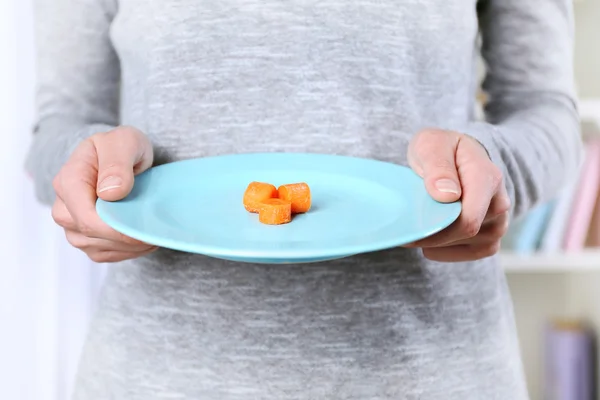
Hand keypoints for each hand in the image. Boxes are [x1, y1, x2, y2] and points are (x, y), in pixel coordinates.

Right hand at [51, 126, 157, 262]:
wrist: (123, 158)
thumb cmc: (123, 148)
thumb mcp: (125, 142)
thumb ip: (117, 162)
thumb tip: (110, 192)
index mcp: (69, 180)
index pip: (85, 217)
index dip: (115, 228)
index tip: (143, 226)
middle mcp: (64, 206)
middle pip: (90, 235)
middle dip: (126, 237)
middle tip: (155, 229)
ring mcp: (72, 225)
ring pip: (97, 248)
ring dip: (129, 246)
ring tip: (152, 231)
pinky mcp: (85, 238)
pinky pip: (104, 254)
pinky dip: (127, 251)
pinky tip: (144, 238)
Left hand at [404, 129, 510, 261]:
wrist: (454, 156)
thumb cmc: (440, 149)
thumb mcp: (431, 145)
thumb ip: (438, 166)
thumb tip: (447, 195)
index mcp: (487, 176)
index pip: (469, 218)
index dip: (437, 230)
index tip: (411, 228)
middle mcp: (499, 201)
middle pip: (465, 233)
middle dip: (433, 235)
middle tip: (407, 230)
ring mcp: (499, 221)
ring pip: (468, 245)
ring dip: (439, 243)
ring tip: (420, 226)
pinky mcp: (492, 235)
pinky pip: (474, 253)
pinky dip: (449, 251)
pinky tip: (432, 242)